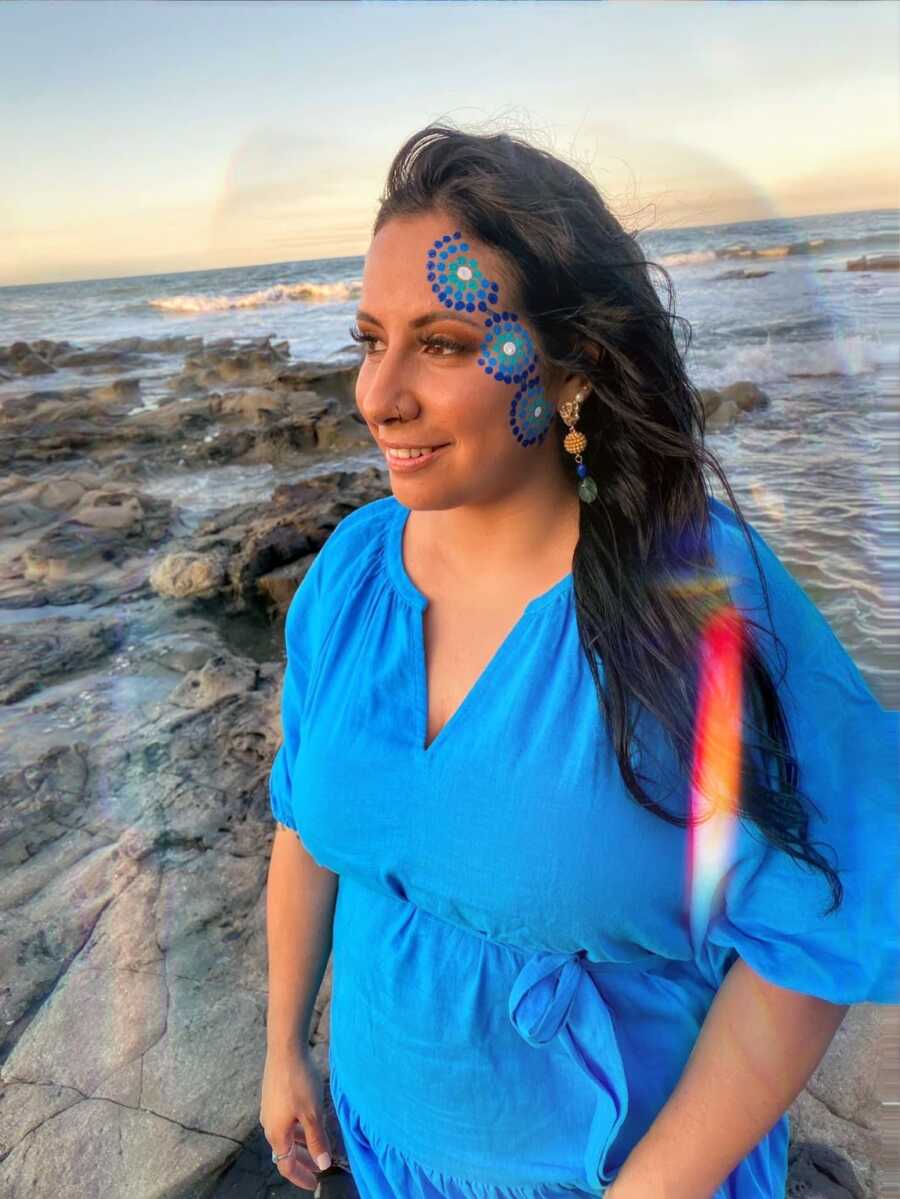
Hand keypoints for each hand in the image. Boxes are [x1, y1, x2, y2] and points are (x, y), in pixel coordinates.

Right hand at [260, 1042, 332, 1190]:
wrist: (285, 1048)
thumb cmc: (299, 1081)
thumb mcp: (313, 1113)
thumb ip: (318, 1140)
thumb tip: (322, 1165)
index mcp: (277, 1133)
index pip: (286, 1166)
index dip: (300, 1177)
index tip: (314, 1184)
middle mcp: (269, 1125)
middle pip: (286, 1152)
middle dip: (302, 1162)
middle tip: (318, 1170)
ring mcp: (270, 1110)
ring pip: (287, 1136)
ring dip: (302, 1145)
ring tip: (318, 1148)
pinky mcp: (273, 1097)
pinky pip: (285, 1122)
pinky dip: (298, 1129)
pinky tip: (310, 1123)